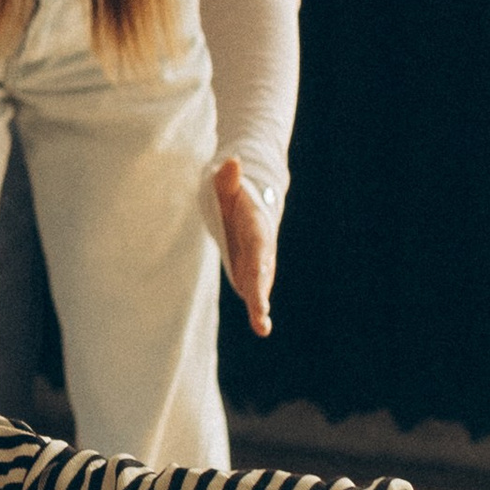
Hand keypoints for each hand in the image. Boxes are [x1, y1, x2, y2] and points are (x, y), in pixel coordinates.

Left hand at [212, 157, 278, 338]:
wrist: (255, 195)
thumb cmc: (234, 190)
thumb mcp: (226, 181)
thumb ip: (227, 177)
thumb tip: (231, 162)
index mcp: (254, 227)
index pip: (255, 251)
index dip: (256, 270)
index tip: (258, 287)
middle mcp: (261, 247)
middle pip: (260, 274)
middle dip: (260, 296)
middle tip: (262, 320)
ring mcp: (258, 259)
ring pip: (259, 283)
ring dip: (260, 304)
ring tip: (263, 327)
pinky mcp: (252, 266)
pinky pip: (254, 285)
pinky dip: (258, 303)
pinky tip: (261, 324)